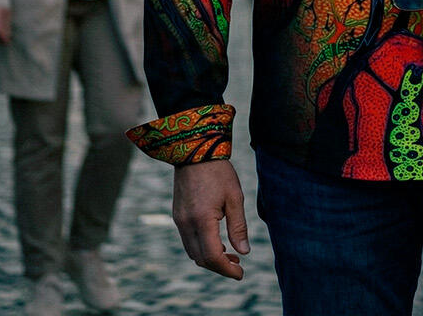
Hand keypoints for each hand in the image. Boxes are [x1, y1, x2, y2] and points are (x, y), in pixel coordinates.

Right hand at [172, 158, 249, 279]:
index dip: (227, 269)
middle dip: (219, 267)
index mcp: (202, 220)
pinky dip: (201, 248)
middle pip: (201, 259)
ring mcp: (179, 221)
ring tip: (230, 254)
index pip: (212, 257)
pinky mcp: (178, 216)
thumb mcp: (234, 197)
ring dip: (210, 259)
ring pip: (193, 252)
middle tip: (238, 265)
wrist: (195, 150)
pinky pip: (188, 241)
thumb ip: (238, 226)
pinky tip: (216, 242)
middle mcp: (186, 224)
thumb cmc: (218, 172)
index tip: (241, 273)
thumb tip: (244, 252)